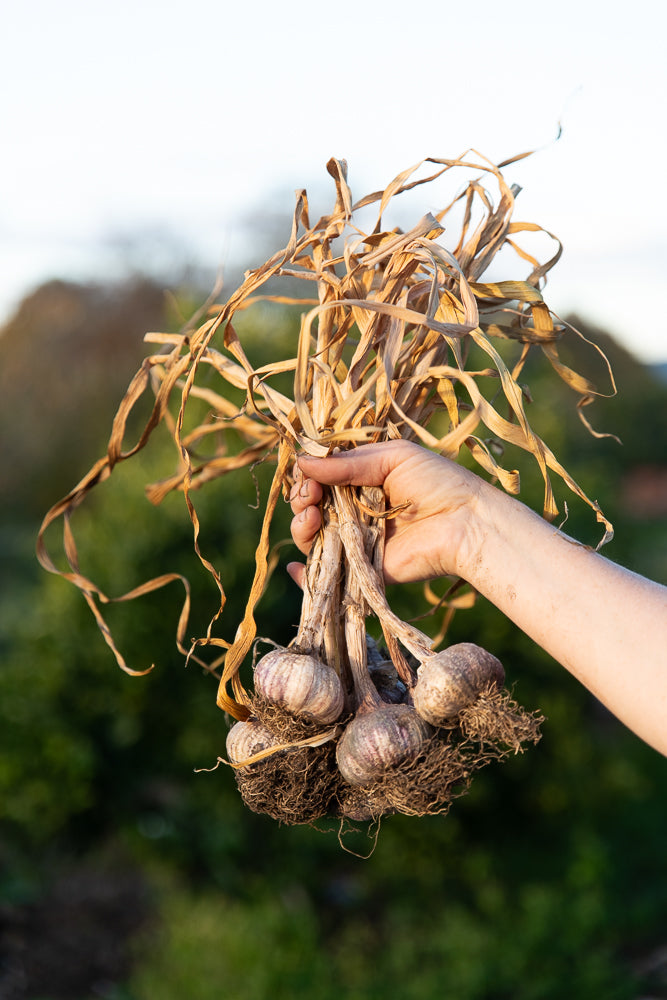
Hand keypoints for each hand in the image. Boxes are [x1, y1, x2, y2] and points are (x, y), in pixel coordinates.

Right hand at [287, 440, 484, 587]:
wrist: (467, 524)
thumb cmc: (438, 482)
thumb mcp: (393, 457)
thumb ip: (347, 463)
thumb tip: (301, 462)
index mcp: (363, 480)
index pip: (321, 477)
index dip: (308, 475)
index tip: (307, 473)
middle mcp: (356, 511)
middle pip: (310, 506)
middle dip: (301, 498)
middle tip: (309, 495)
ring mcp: (357, 541)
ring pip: (312, 537)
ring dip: (301, 526)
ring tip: (310, 517)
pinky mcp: (363, 570)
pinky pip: (327, 574)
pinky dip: (305, 575)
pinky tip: (295, 567)